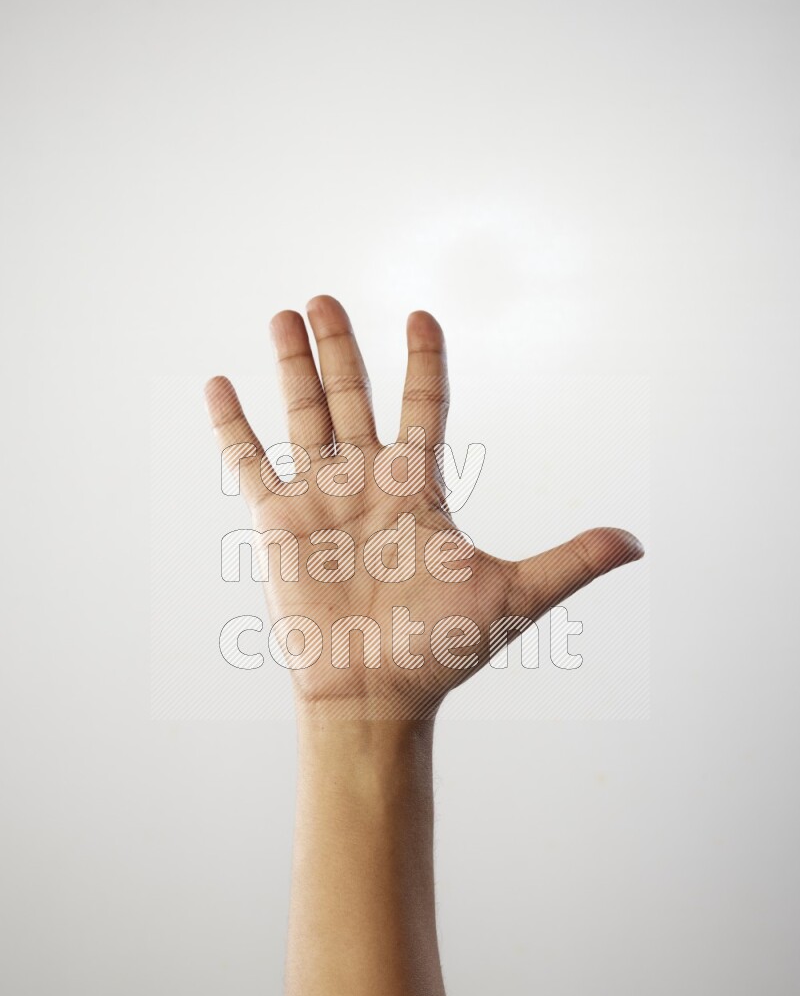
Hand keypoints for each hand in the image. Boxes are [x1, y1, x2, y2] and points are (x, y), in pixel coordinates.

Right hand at [204, 294, 642, 720]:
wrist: (376, 696)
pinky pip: (250, 464)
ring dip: (295, 367)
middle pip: (354, 396)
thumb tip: (639, 543)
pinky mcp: (278, 524)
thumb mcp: (515, 596)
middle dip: (342, 347)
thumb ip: (573, 561)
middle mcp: (367, 483)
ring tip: (286, 314)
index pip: (423, 408)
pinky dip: (234, 426)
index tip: (421, 314)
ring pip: (304, 416)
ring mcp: (320, 500)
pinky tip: (220, 384)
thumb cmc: (441, 651)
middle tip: (326, 299)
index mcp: (418, 488)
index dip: (423, 362)